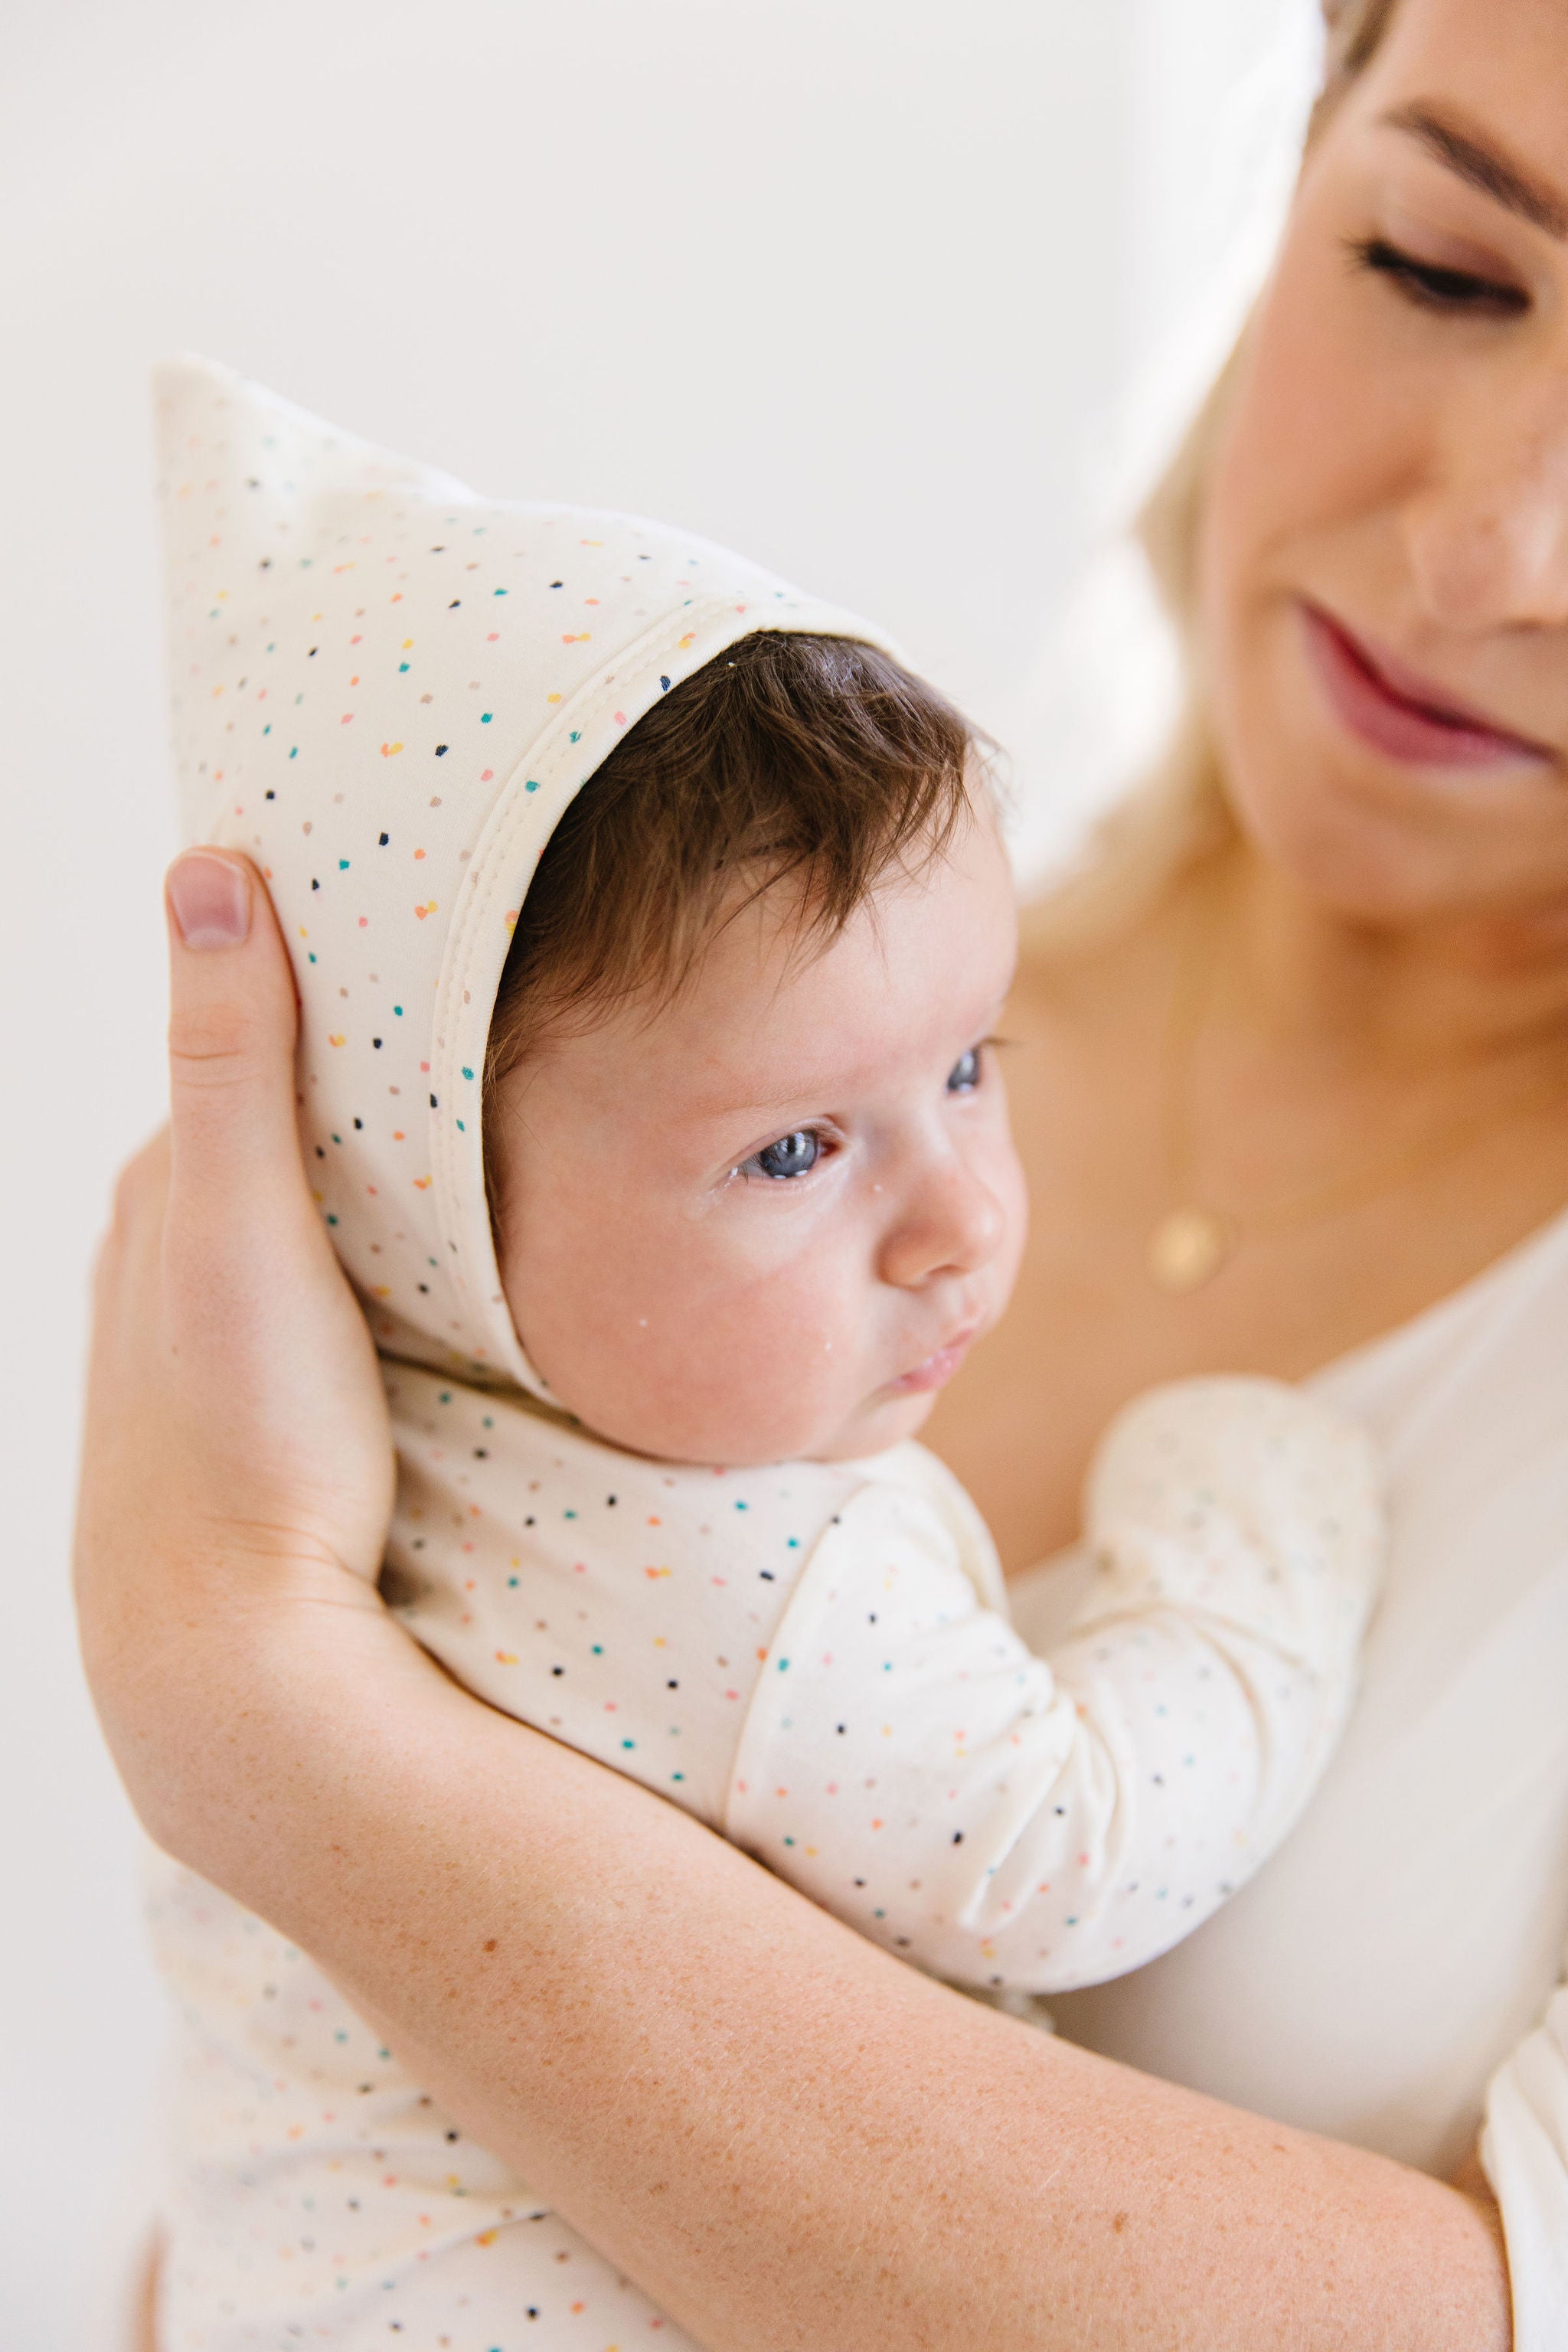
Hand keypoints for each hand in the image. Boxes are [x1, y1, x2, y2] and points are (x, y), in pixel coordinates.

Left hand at [74, 850, 396, 1846]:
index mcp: (159, 1194)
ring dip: (353, 1188)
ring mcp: (199, 1347)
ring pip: (287, 1227)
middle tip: (467, 1040)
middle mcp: (159, 1261)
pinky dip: (351, 1268)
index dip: (324, 1000)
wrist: (230, 1654)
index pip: (244, 1053)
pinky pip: (303, 1304)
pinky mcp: (251, 1414)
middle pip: (266, 1136)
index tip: (416, 948)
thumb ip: (229, 1058)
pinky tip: (412, 1287)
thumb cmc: (245, 1435)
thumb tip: (206, 872)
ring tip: (455, 1151)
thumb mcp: (239, 1225)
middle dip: (345, 1090)